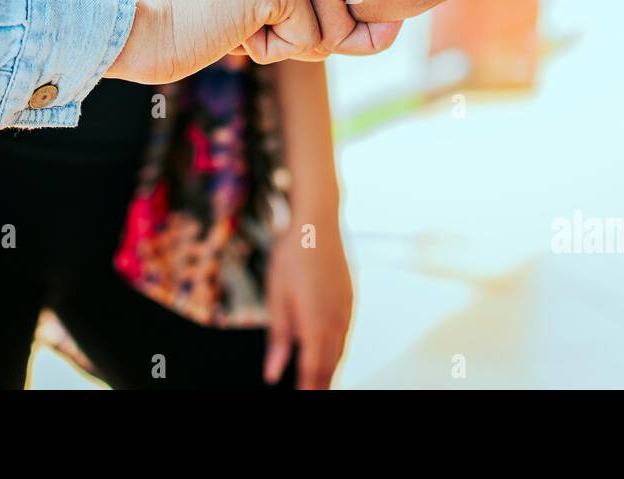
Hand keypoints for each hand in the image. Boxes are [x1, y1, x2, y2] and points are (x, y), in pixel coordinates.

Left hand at [263, 225, 352, 389]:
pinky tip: (330, 354)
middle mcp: (335, 322)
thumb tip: (273, 373)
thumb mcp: (276, 296)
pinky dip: (337, 351)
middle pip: (329, 366)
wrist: (319, 223)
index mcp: (315, 325)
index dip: (307, 391)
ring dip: (330, 371)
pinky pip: (345, 335)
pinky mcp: (350, 301)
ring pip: (340, 352)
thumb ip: (279, 337)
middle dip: (321, 385)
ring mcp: (346, 311)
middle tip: (311, 395)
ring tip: (320, 384)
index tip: (301, 400)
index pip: (312, 371)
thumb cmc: (292, 256)